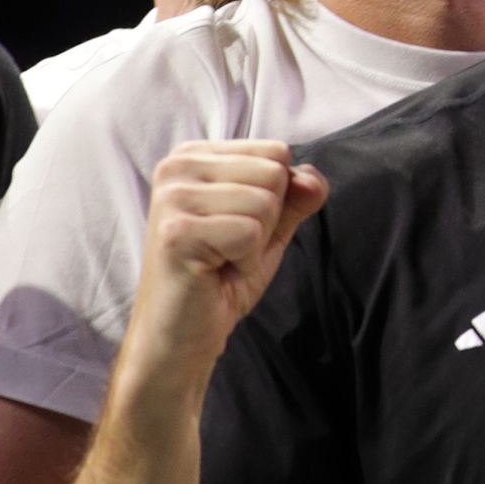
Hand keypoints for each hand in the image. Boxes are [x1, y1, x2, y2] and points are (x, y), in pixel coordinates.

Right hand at [117, 141, 327, 397]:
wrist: (183, 332)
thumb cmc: (223, 275)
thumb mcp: (271, 227)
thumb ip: (296, 196)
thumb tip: (313, 178)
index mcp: (195, 155)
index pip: (276, 152)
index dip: (275, 198)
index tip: (239, 226)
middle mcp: (176, 167)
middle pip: (274, 174)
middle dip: (268, 221)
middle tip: (230, 247)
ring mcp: (171, 198)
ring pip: (265, 203)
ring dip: (255, 243)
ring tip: (222, 259)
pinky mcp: (176, 232)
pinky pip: (249, 233)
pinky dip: (245, 261)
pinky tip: (215, 271)